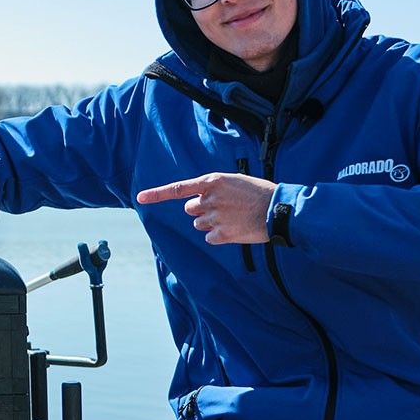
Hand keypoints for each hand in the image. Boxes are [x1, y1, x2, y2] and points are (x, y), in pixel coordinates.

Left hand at [135, 173, 275, 245]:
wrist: (279, 210)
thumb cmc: (259, 193)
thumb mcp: (235, 181)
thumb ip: (213, 188)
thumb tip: (197, 200)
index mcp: (212, 182)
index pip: (178, 188)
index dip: (157, 194)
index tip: (140, 198)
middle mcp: (209, 199)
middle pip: (190, 209)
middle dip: (201, 210)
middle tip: (222, 208)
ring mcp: (215, 217)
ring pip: (199, 224)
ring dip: (210, 223)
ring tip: (233, 217)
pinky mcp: (222, 234)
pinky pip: (209, 237)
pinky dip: (219, 236)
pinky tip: (235, 229)